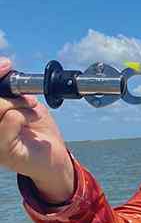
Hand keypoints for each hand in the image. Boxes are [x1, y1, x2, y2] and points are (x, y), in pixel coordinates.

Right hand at [0, 56, 74, 203]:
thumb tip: (4, 66)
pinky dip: (25, 115)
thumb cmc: (37, 130)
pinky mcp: (2, 150)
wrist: (54, 157)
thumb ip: (10, 89)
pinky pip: (10, 119)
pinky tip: (32, 121)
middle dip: (11, 94)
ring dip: (20, 104)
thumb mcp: (24, 102)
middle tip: (29, 99)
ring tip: (31, 110)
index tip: (7, 65)